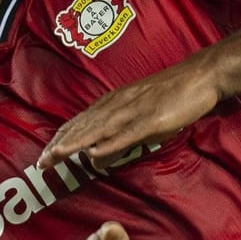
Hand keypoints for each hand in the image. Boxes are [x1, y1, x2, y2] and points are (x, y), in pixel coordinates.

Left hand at [38, 54, 219, 169]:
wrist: (199, 76)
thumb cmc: (172, 94)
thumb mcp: (140, 114)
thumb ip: (119, 135)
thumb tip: (96, 157)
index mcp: (113, 103)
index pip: (79, 122)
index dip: (60, 139)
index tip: (43, 156)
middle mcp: (118, 105)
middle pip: (83, 127)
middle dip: (60, 145)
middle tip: (40, 163)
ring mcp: (134, 112)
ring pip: (98, 130)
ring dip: (76, 144)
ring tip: (56, 157)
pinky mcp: (152, 120)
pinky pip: (127, 133)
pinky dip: (109, 144)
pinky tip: (94, 154)